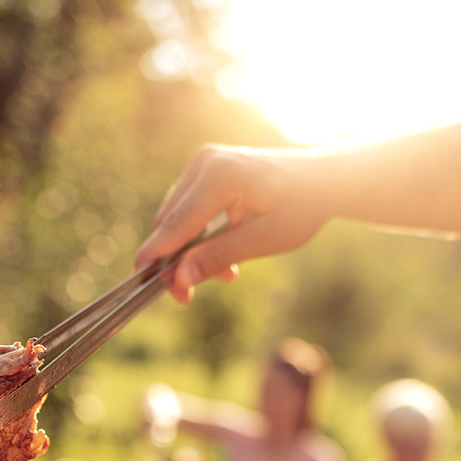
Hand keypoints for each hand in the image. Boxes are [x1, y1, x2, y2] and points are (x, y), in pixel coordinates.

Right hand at [134, 145, 330, 302]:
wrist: (322, 180)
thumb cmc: (300, 208)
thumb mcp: (262, 241)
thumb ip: (218, 257)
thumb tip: (179, 280)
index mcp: (219, 175)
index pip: (177, 223)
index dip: (156, 256)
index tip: (137, 282)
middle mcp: (205, 162)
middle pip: (171, 221)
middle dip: (175, 261)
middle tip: (184, 297)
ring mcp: (204, 163)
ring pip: (177, 217)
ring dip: (190, 251)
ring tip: (225, 275)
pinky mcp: (207, 170)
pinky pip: (189, 208)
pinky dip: (199, 236)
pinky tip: (223, 258)